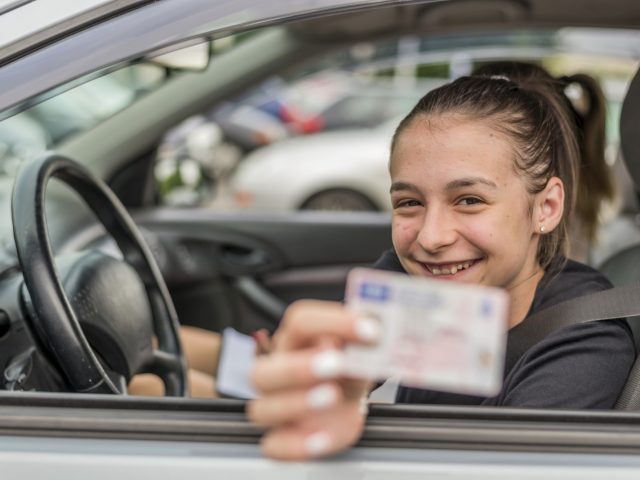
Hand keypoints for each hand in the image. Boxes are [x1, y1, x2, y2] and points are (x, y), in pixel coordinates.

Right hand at [247, 299, 379, 460]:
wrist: (347, 400)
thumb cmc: (347, 369)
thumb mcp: (358, 350)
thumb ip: (363, 343)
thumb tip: (376, 330)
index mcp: (294, 342)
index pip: (301, 322)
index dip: (334, 323)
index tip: (370, 330)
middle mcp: (276, 374)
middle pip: (263, 371)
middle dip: (297, 368)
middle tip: (335, 364)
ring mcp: (276, 408)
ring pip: (263, 410)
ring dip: (297, 403)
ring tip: (333, 396)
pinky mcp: (284, 439)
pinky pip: (275, 447)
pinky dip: (297, 446)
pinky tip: (323, 438)